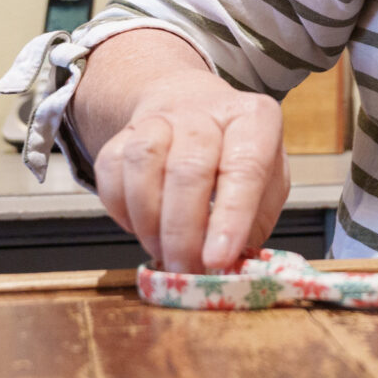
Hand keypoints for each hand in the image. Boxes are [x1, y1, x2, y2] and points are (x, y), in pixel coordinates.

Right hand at [75, 32, 289, 272]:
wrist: (194, 109)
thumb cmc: (235, 157)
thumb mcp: (266, 184)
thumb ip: (253, 223)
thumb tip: (230, 266)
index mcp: (254, 119)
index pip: (246, 166)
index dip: (231, 217)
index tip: (218, 259)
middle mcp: (207, 111)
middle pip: (188, 168)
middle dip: (183, 231)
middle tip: (185, 268)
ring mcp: (162, 117)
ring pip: (143, 163)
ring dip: (149, 221)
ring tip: (162, 250)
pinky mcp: (125, 131)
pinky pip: (111, 169)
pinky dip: (120, 208)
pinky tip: (139, 226)